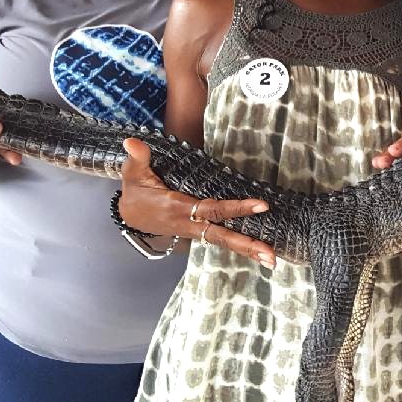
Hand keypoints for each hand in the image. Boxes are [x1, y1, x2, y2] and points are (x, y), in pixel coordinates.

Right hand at [119, 138, 275, 265]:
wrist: (129, 215)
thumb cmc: (136, 191)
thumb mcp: (133, 173)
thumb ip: (138, 157)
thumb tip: (133, 141)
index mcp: (178, 208)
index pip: (212, 209)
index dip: (236, 208)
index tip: (262, 205)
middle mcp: (189, 223)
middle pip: (222, 236)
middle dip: (247, 245)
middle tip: (271, 256)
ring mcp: (194, 231)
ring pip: (224, 241)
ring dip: (248, 250)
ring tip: (272, 260)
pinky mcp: (198, 232)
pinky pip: (222, 239)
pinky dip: (240, 246)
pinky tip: (259, 251)